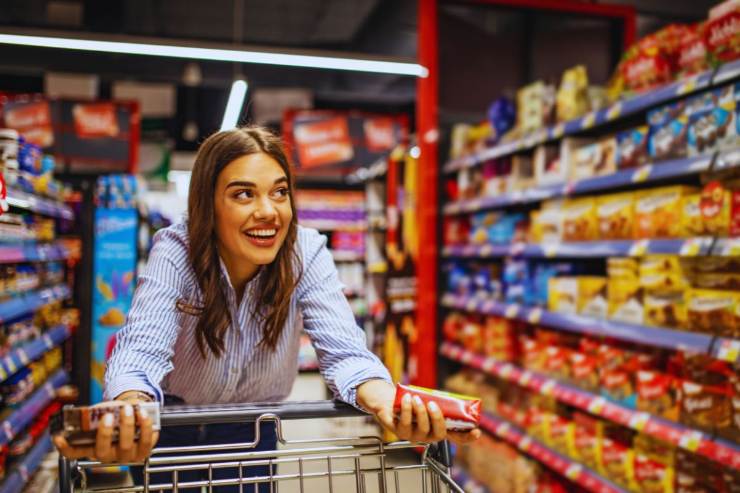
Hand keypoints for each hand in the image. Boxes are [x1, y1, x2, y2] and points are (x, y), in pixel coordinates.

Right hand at [53, 396, 158, 462]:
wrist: (135, 411)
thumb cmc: (115, 413)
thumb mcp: (102, 411)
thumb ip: (96, 413)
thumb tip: (94, 411)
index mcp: (92, 446)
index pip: (73, 452)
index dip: (64, 447)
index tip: (59, 437)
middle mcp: (107, 454)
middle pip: (101, 451)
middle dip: (104, 433)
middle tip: (107, 416)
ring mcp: (126, 455)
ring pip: (125, 446)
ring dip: (127, 426)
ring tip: (128, 409)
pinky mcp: (143, 451)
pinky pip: (146, 442)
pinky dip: (145, 427)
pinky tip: (143, 414)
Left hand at [356, 379, 480, 444]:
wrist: (391, 402)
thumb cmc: (413, 403)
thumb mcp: (429, 401)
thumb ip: (440, 402)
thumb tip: (454, 396)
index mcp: (439, 429)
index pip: (458, 438)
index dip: (468, 438)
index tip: (476, 432)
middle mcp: (429, 436)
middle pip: (439, 434)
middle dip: (437, 418)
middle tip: (432, 404)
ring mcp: (415, 436)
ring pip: (422, 428)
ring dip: (420, 411)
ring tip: (416, 398)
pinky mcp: (400, 432)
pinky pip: (406, 423)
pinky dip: (407, 409)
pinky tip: (407, 399)